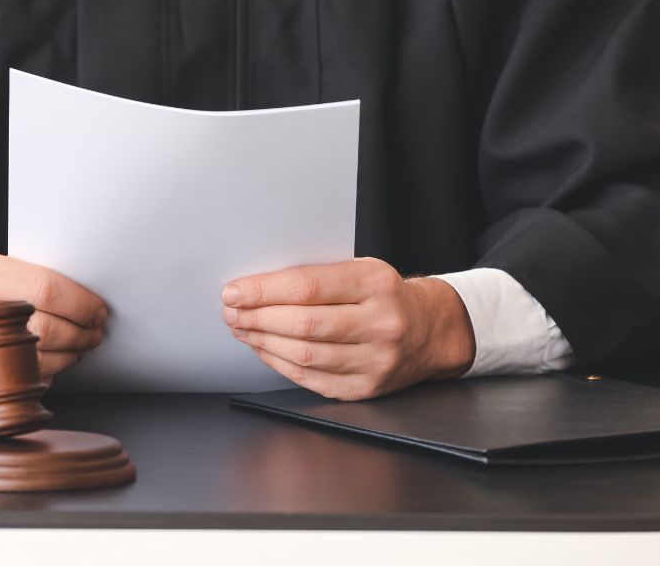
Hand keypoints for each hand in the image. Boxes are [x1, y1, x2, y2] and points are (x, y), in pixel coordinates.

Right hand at [0, 253, 106, 409]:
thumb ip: (35, 281)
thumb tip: (90, 298)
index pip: (44, 289)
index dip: (80, 303)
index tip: (98, 310)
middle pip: (43, 327)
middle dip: (80, 332)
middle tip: (96, 331)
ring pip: (35, 359)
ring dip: (70, 355)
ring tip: (82, 345)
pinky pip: (18, 385)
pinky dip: (48, 374)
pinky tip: (57, 362)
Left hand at [222, 258, 474, 400]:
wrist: (428, 331)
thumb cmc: (383, 295)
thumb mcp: (361, 270)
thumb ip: (318, 276)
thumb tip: (256, 286)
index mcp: (376, 284)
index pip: (308, 286)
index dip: (264, 291)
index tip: (234, 291)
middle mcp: (380, 323)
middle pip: (304, 324)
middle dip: (257, 318)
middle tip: (231, 312)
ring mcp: (375, 361)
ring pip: (304, 354)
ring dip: (263, 341)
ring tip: (242, 328)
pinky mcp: (365, 388)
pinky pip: (310, 378)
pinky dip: (279, 362)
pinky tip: (263, 348)